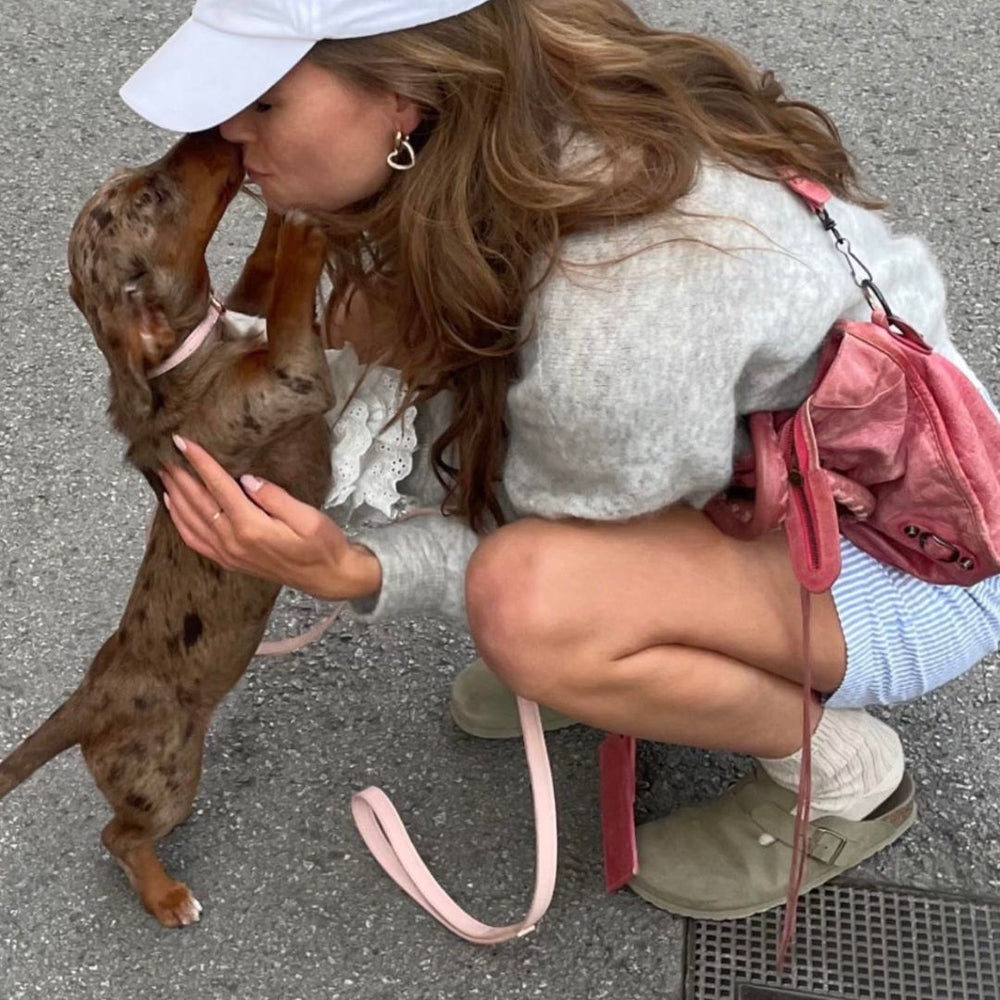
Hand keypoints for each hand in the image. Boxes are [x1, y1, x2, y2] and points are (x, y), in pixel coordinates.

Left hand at [159, 435, 380, 601]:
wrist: (328, 577)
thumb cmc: (323, 545)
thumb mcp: (308, 517)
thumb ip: (275, 498)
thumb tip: (248, 479)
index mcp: (251, 527)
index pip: (219, 487)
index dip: (200, 462)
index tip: (182, 442)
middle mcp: (233, 541)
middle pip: (198, 503)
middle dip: (180, 476)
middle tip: (164, 455)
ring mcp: (229, 554)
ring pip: (190, 522)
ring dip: (175, 496)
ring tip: (165, 475)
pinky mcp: (230, 561)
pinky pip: (195, 541)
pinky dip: (179, 522)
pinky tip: (173, 507)